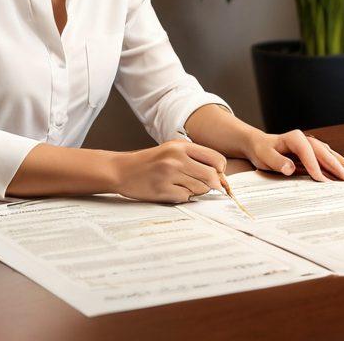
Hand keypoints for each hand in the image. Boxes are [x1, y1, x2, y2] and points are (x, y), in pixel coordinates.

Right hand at [112, 139, 226, 203]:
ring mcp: (169, 175)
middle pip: (211, 176)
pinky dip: (184, 197)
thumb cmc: (151, 161)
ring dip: (197, 192)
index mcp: (181, 146)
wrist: (122, 170)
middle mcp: (176, 159)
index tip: (217, 175)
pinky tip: (173, 191)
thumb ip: (194, 157)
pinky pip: (185, 198)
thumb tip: (220, 176)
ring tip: (185, 186)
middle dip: (213, 185)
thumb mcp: (172, 149)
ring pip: (200, 189)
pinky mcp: (162, 190)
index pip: (215, 158)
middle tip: (208, 187)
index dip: (221, 170)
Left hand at [243, 129, 343, 182]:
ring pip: (333, 156)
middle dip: (338, 167)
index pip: (308, 152)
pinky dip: (343, 168)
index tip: (321, 180)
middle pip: (325, 153)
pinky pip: (331, 161)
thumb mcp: (264, 156)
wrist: (261, 145)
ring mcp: (314, 146)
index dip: (315, 166)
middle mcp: (307, 140)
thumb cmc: (262, 151)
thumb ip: (277, 161)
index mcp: (295, 138)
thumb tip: (290, 168)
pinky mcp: (316, 154)